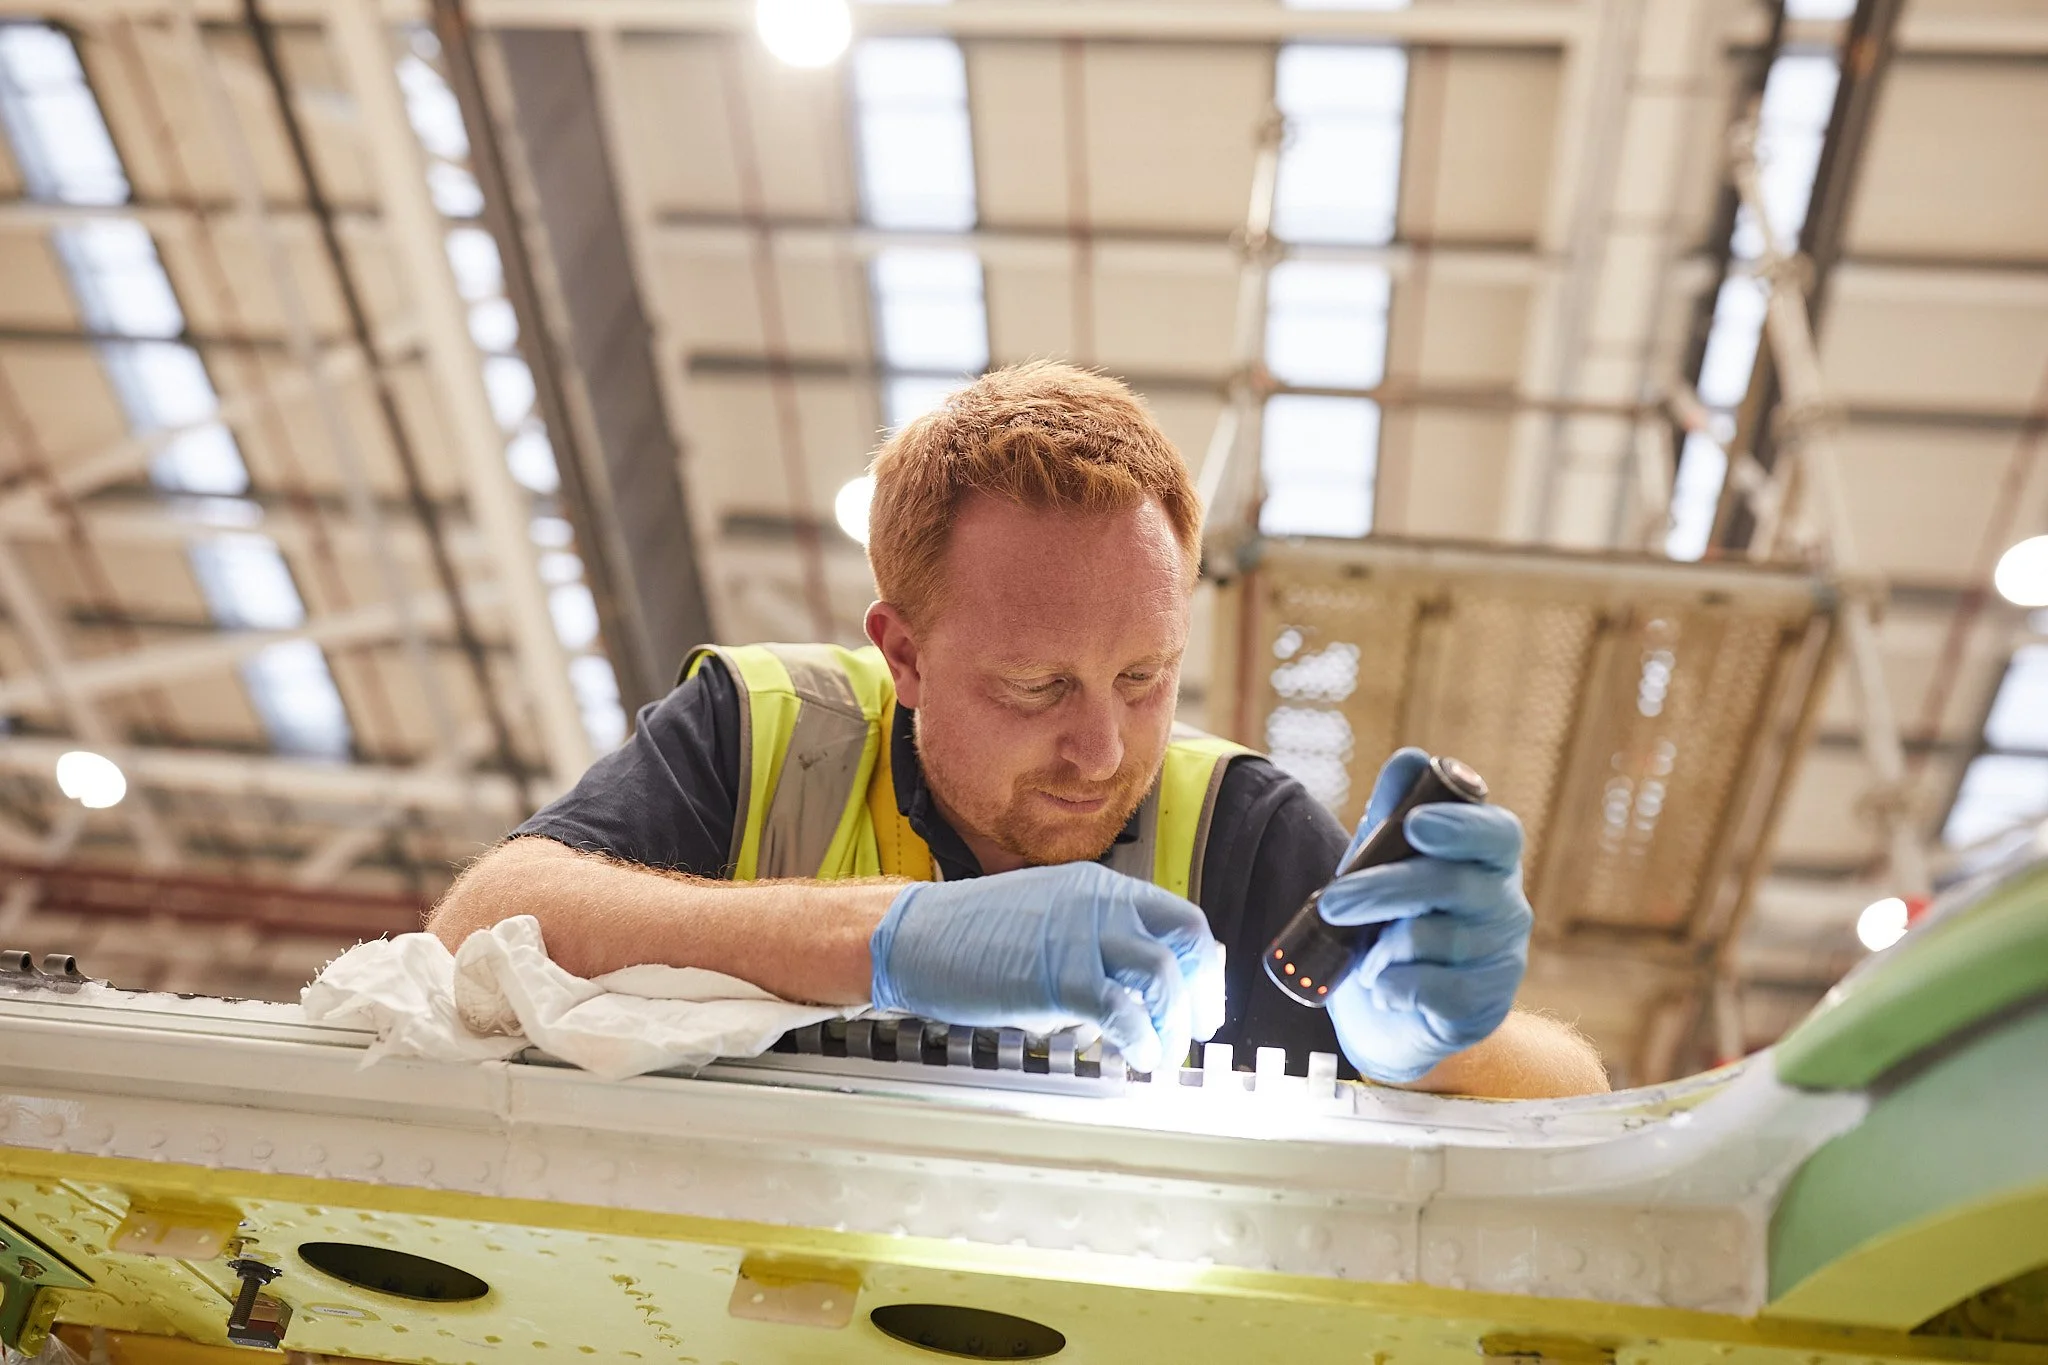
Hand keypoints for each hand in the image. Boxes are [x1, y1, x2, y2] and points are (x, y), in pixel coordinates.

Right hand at [869, 862, 1223, 1073]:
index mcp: (1101, 887)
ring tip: (1162, 1052)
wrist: (916, 936)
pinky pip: (1122, 1008)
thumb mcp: (1051, 923)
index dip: (1203, 966)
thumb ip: (1096, 944)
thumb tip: (1136, 990)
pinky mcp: (1058, 974)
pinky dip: (1141, 1037)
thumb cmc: (975, 938)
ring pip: (1162, 973)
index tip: (1203, 1001)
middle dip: (1201, 993)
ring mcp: (1080, 934)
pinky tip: (1138, 1054)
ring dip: (1174, 1022)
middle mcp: (1100, 901)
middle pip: (1185, 941)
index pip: (1181, 919)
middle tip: (1196, 1031)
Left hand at [1320, 748, 1531, 1082]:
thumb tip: (1410, 759)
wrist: (1391, 1015)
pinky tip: (1386, 989)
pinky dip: (1391, 987)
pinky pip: (1427, 988)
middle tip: (1331, 902)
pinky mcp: (1482, 1006)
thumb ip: (1394, 812)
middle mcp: (1506, 905)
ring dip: (1380, 948)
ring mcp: (1501, 958)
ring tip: (1367, 957)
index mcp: (1488, 861)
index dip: (1460, 826)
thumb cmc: (1393, 921)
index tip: (1415, 825)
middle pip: (1448, 885)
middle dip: (1380, 889)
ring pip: (1430, 938)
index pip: (1496, 834)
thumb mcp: (1385, 862)